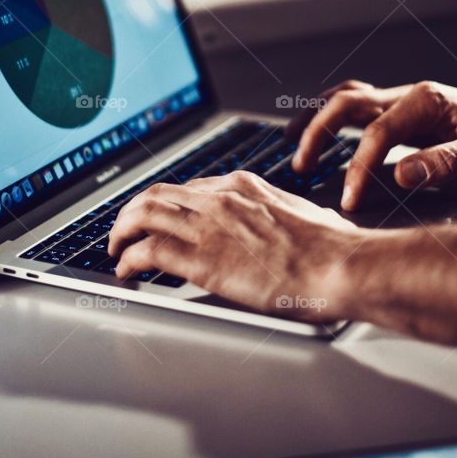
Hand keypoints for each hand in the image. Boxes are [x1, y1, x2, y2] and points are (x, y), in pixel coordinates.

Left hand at [108, 171, 360, 320]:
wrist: (341, 267)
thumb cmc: (334, 249)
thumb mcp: (305, 214)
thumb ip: (283, 212)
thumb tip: (293, 220)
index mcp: (244, 186)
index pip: (190, 188)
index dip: (167, 204)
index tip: (160, 217)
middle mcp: (220, 198)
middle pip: (157, 194)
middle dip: (133, 212)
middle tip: (124, 229)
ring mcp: (209, 226)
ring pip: (143, 215)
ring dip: (121, 232)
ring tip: (115, 248)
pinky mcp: (202, 259)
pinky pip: (148, 251)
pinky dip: (129, 260)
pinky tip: (126, 271)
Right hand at [291, 79, 456, 208]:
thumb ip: (445, 163)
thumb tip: (400, 175)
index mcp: (425, 102)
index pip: (377, 134)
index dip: (358, 168)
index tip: (348, 201)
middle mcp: (408, 95)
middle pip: (347, 103)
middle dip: (318, 132)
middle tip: (300, 165)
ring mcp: (403, 100)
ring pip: (346, 98)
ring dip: (316, 118)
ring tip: (291, 141)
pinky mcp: (401, 112)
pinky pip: (357, 107)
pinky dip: (331, 117)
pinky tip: (319, 133)